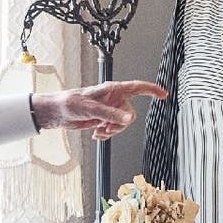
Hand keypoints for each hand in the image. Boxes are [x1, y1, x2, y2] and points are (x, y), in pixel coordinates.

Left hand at [33, 80, 166, 139]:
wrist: (58, 113)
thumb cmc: (70, 103)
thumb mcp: (91, 109)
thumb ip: (111, 114)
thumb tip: (129, 118)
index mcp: (113, 90)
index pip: (138, 88)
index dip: (152, 90)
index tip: (164, 94)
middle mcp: (113, 99)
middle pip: (130, 114)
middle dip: (120, 124)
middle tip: (107, 127)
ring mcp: (109, 109)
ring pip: (123, 124)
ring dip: (112, 130)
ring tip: (99, 130)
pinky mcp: (104, 119)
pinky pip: (114, 129)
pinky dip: (107, 134)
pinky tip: (96, 133)